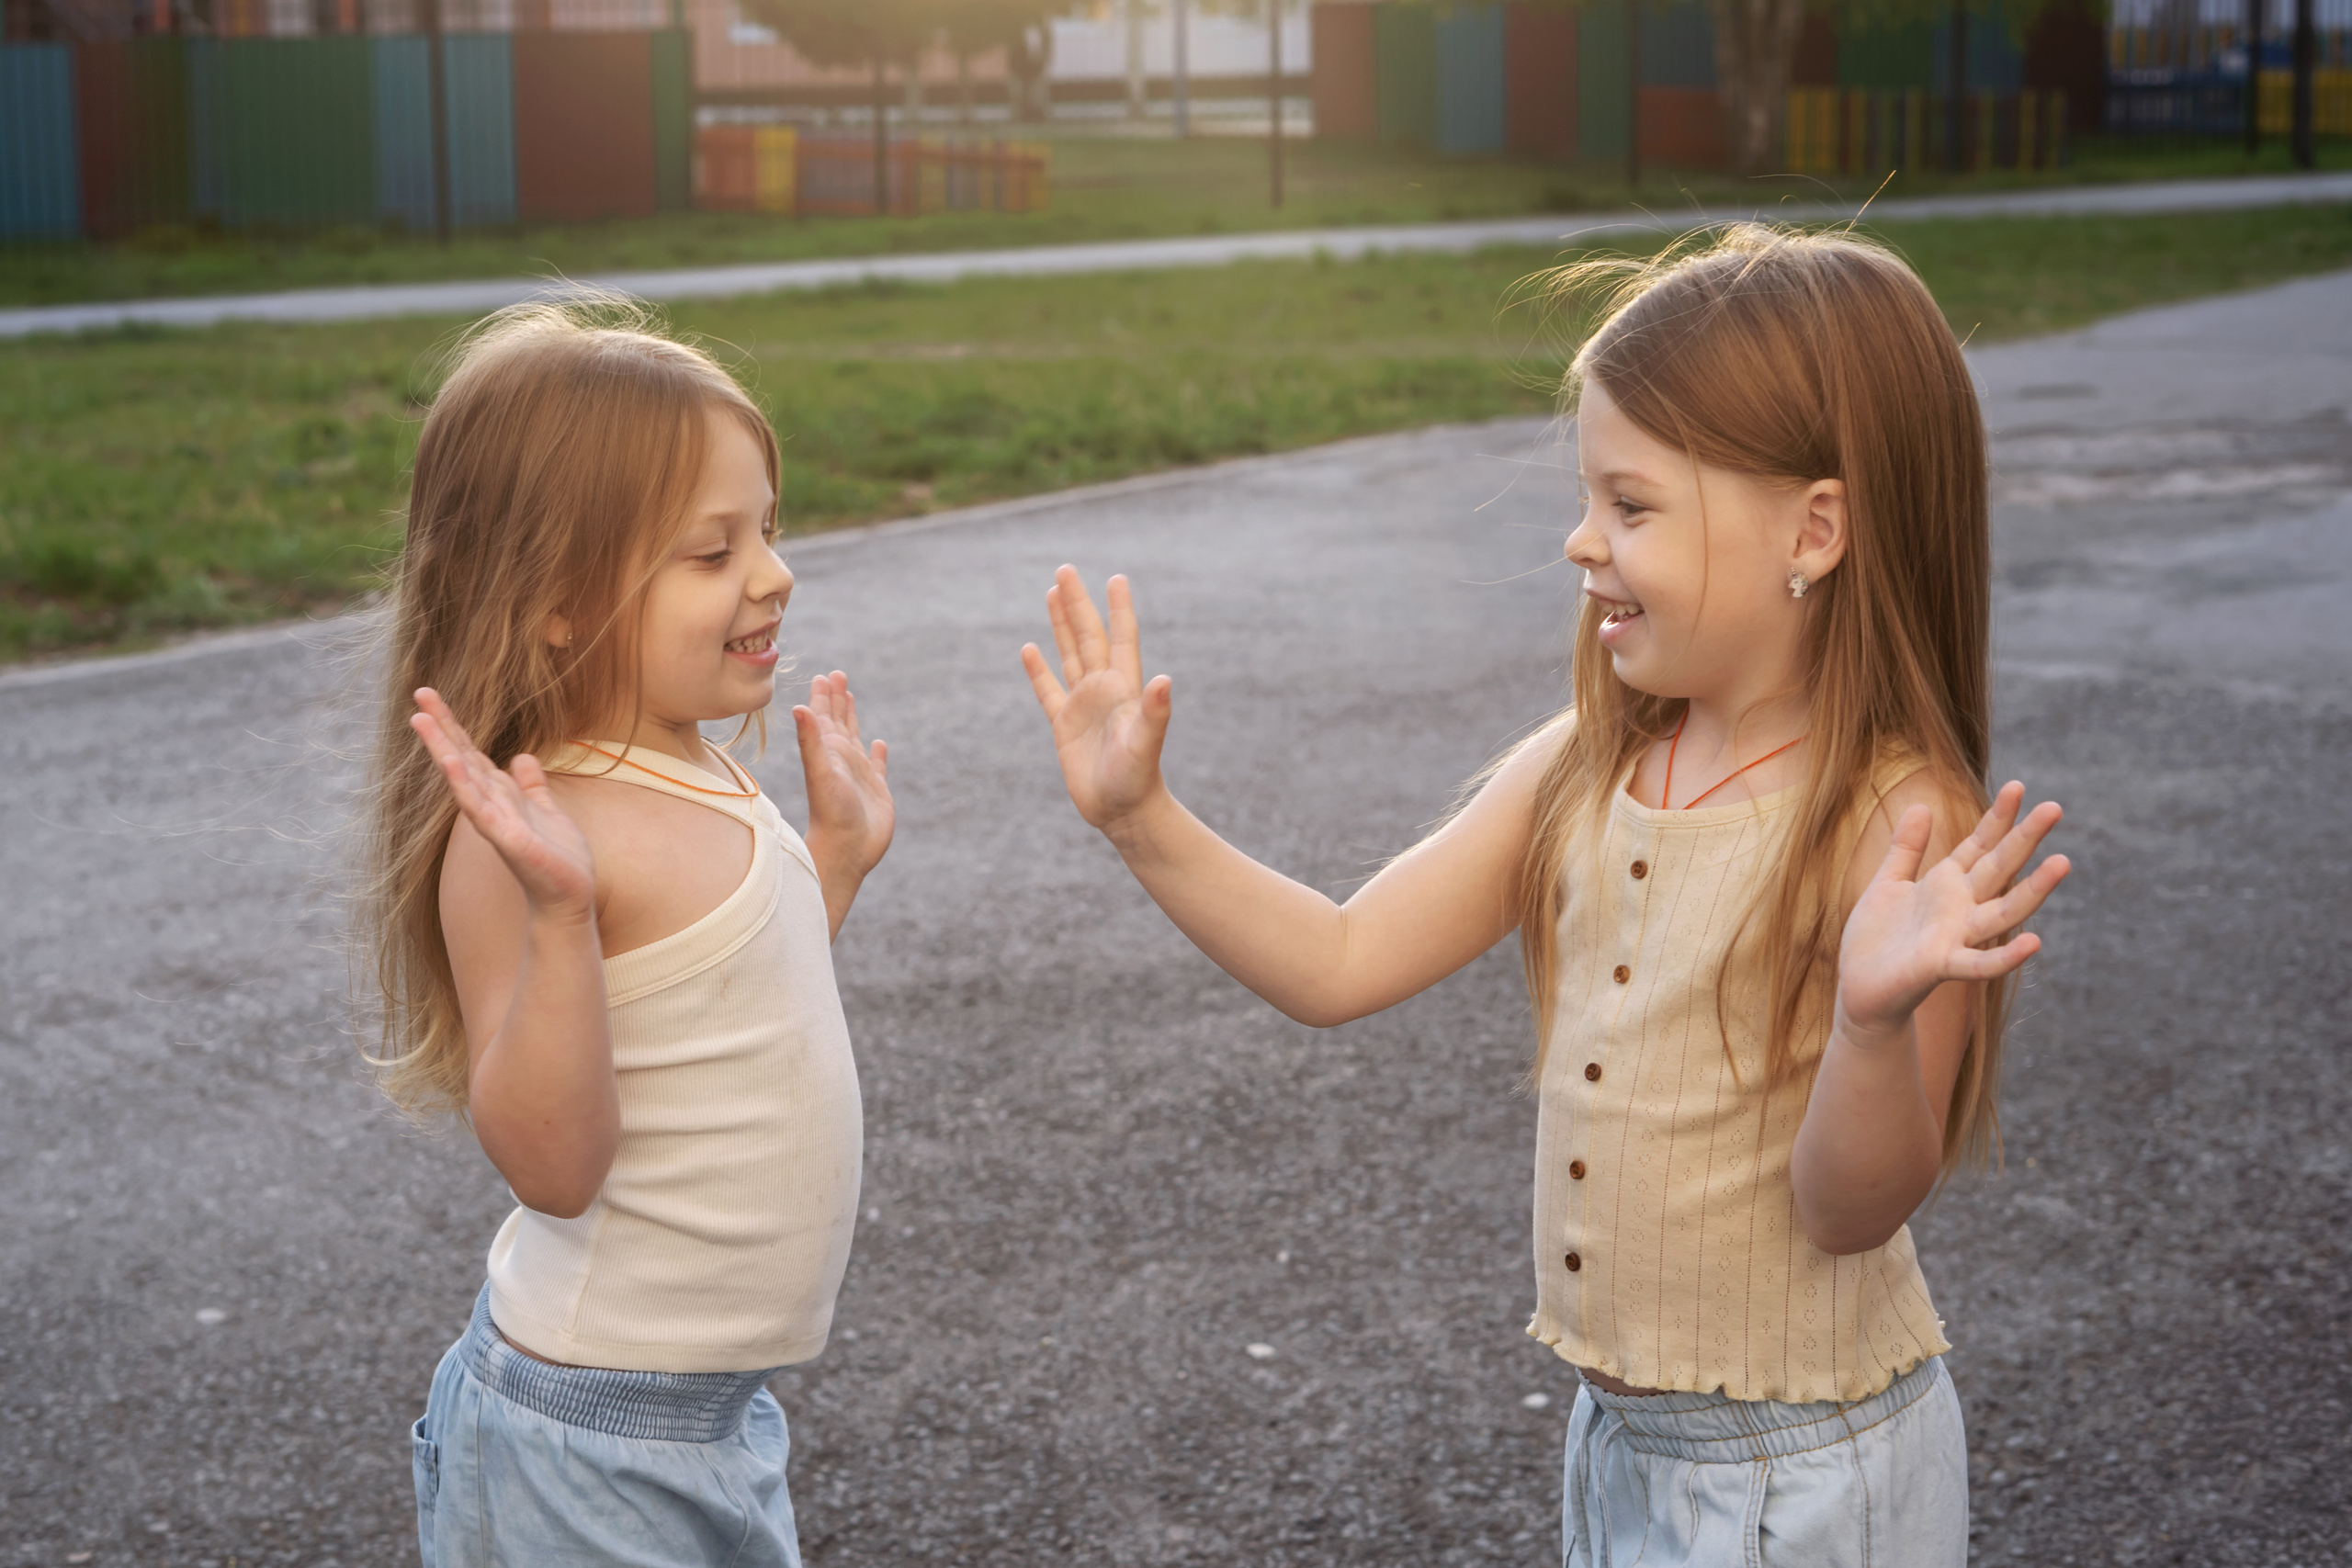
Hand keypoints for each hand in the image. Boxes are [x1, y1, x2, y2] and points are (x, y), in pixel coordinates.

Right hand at [410, 688, 595, 922]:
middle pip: (461, 757)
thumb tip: (520, 758)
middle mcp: (491, 805)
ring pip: (464, 779)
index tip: (430, 695)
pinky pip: (482, 809)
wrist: (569, 897)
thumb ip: (531, 786)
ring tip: (421, 719)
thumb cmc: (557, 858)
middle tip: (418, 692)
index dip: (453, 724)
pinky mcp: (508, 839)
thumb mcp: (546, 810)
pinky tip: (452, 764)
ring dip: (443, 749)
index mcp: (500, 795)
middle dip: (441, 726)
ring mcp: (495, 822)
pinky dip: (465, 786)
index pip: (471, 753)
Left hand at [795, 670, 892, 877]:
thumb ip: (811, 739)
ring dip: (853, 717)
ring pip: (856, 737)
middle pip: (838, 721)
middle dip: (837, 698)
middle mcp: (841, 759)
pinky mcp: (876, 790)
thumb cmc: (831, 812)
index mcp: (828, 751)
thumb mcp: (820, 771)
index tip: (825, 675)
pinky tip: (880, 744)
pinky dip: (879, 754)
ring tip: (851, 698)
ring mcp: (859, 774)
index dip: (824, 696)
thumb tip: (798, 706)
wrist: (846, 849)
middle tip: (837, 675)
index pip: (824, 716)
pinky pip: (878, 765)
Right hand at [1020, 567, 1173, 833]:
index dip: (1118, 608)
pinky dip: (1038, 670)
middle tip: (1065, 569)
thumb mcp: (1145, 743)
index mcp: (1123, 688)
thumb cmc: (1138, 779)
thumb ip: (1154, 711)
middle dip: (1077, 603)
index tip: (1117, 578)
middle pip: (1088, 636)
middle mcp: (1103, 690)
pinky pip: (1048, 690)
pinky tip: (1029, 649)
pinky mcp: (1064, 725)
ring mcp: (1083, 705)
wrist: (1123, 811)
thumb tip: (1164, 681)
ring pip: (1069, 654)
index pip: (1121, 638)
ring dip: (1060, 624)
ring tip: (1052, 593)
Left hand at [1835, 782, 2070, 1047]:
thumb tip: (1921, 805)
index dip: (1998, 818)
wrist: (1859, 989)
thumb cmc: (1876, 938)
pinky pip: (1980, 964)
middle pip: (1999, 868)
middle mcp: (1960, 909)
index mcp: (1946, 884)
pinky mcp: (1941, 966)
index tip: (2020, 787)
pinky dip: (2007, 957)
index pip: (1980, 845)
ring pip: (2004, 912)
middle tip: (2055, 807)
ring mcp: (1955, 938)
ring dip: (2033, 890)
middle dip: (2025, 839)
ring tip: (2062, 863)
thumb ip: (1906, 848)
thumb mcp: (1888, 883)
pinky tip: (2034, 943)